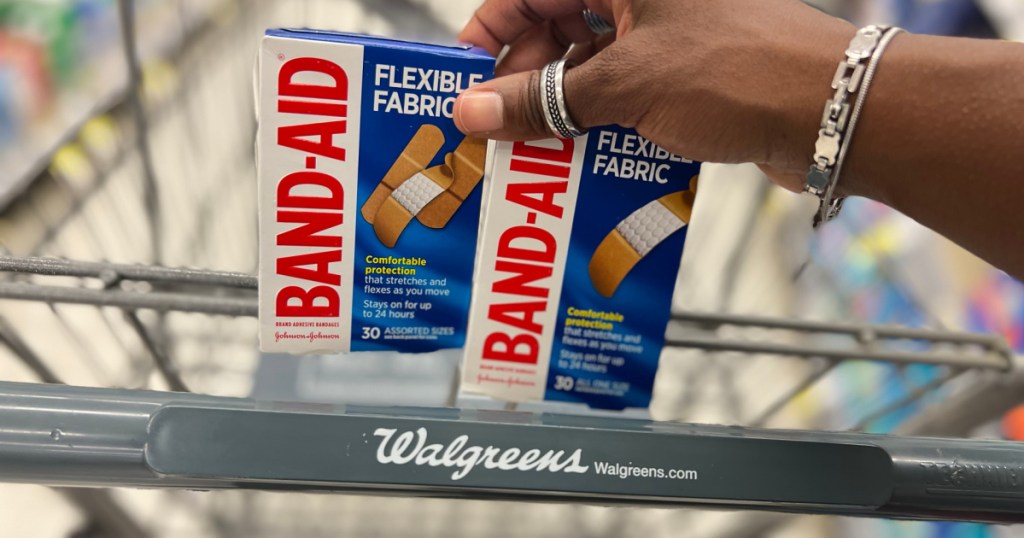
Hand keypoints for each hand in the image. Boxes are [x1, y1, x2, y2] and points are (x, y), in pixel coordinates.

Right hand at [453, 0, 856, 191]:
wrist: (832, 110)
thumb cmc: (735, 71)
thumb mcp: (625, 85)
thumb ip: (545, 100)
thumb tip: (472, 113)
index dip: (490, 31)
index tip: (463, 78)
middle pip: (555, 27)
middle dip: (523, 80)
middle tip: (496, 131)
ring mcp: (665, 33)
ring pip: (587, 65)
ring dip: (559, 109)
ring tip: (532, 154)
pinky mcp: (684, 73)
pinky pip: (622, 92)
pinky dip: (597, 123)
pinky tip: (578, 160)